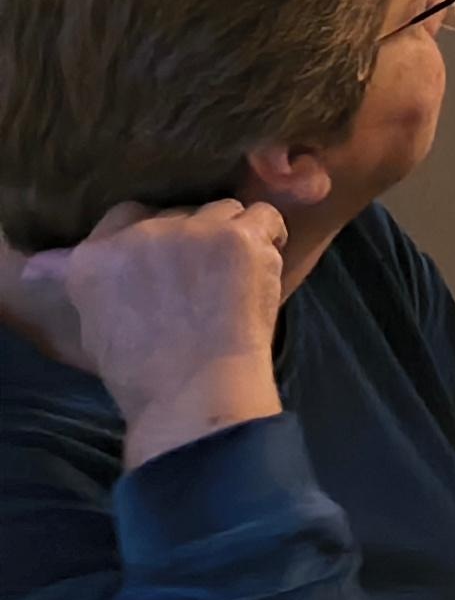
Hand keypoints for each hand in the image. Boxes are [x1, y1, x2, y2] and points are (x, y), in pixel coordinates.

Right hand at [12, 203, 288, 468]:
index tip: (162, 260)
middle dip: (189, 238)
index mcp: (93, 257)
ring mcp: (193, 230)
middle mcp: (140, 234)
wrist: (194, 389)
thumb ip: (82, 281)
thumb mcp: (93, 325)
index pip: (123, 215)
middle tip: (200, 277)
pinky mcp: (238, 235)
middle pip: (176, 212)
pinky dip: (268, 236)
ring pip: (221, 210)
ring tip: (233, 274)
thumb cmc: (142, 372)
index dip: (149, 234)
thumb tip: (40, 264)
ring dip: (229, 236)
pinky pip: (263, 215)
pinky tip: (261, 264)